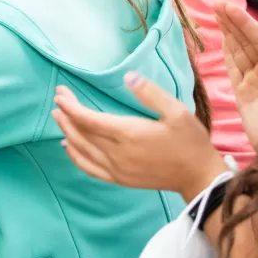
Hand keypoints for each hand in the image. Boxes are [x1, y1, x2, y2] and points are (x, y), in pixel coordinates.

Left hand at [52, 75, 224, 203]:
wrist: (198, 177)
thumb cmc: (190, 142)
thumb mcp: (177, 112)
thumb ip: (151, 94)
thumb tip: (128, 77)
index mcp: (129, 134)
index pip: (89, 119)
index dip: (71, 106)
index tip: (61, 93)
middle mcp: (117, 153)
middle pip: (81, 133)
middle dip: (66, 115)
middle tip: (58, 98)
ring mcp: (117, 169)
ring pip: (82, 150)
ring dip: (67, 132)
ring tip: (58, 116)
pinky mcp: (120, 179)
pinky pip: (89, 168)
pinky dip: (75, 156)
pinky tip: (68, 146)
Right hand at [216, 3, 257, 152]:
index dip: (245, 23)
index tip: (228, 7)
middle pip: (249, 42)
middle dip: (234, 23)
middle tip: (217, 5)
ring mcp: (256, 82)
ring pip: (239, 53)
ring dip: (229, 34)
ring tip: (217, 15)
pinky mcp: (243, 96)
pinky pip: (234, 70)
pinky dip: (228, 55)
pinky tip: (223, 40)